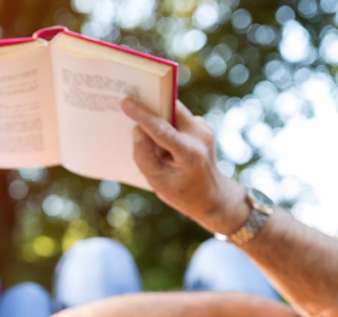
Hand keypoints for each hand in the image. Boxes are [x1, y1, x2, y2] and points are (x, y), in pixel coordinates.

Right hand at [121, 98, 249, 234]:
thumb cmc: (180, 192)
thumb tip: (137, 129)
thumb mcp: (156, 181)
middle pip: (172, 109)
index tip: (126, 102)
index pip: (162, 129)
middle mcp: (201, 137)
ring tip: (141, 121)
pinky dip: (167, 123)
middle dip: (151, 104)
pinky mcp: (203, 127)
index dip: (142, 115)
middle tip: (130, 100)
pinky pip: (180, 118)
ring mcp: (205, 129)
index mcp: (190, 154)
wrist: (211, 196)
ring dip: (159, 115)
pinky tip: (159, 136)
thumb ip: (143, 155)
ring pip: (176, 111)